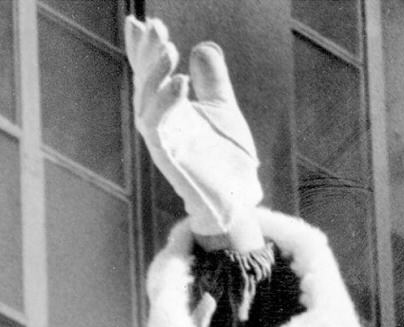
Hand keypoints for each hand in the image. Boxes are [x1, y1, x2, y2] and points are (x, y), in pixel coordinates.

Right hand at [125, 17, 262, 248]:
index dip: (143, 47)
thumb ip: (212, 82)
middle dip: (146, 52)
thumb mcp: (223, 112)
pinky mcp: (168, 157)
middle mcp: (158, 121)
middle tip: (154, 25)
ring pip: (147, 99)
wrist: (236, 203)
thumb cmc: (227, 161)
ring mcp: (161, 139)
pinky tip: (180, 81)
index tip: (145, 21)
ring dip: (155, 71)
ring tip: (169, 47)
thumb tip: (202, 47)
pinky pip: (159, 125)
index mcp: (168, 109)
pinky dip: (167, 102)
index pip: (150, 72)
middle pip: (144, 80)